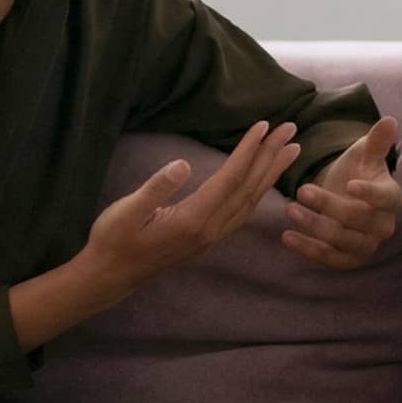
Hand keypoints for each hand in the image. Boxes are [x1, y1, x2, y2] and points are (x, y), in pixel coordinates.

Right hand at [79, 120, 300, 293]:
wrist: (111, 276)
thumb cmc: (113, 240)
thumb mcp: (126, 211)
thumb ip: (156, 189)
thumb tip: (183, 164)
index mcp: (193, 220)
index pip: (230, 180)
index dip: (248, 152)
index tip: (263, 126)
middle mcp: (210, 230)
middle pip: (249, 189)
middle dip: (270, 157)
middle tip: (290, 129)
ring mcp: (212, 237)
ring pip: (250, 201)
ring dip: (270, 173)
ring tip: (289, 150)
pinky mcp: (208, 239)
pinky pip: (243, 211)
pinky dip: (258, 190)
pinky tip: (264, 180)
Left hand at [284, 115, 401, 269]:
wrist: (347, 198)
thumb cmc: (357, 173)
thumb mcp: (364, 154)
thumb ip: (376, 141)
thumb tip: (389, 120)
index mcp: (391, 198)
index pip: (385, 198)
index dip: (369, 194)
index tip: (349, 184)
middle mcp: (383, 226)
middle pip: (357, 219)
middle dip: (328, 206)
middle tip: (301, 190)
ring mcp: (366, 245)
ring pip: (341, 241)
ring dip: (315, 227)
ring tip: (290, 209)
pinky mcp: (348, 260)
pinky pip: (330, 259)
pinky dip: (308, 250)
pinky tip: (287, 237)